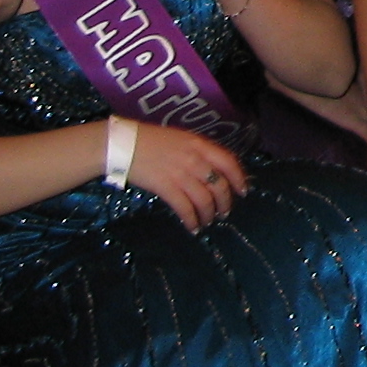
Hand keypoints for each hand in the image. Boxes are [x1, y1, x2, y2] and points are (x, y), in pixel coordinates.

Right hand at [122, 122, 249, 231]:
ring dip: (209, 214)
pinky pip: (185, 208)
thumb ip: (197, 152)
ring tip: (208, 221)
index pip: (228, 161)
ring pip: (204, 199)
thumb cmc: (151, 140)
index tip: (243, 191)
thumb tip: (212, 170)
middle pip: (219, 185)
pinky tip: (193, 228)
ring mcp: (180, 174)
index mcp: (199, 144)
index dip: (239, 178)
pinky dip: (192, 221)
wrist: (124, 144)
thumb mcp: (180, 139)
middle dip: (225, 202)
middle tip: (224, 212)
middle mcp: (194, 159)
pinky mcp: (166, 187)